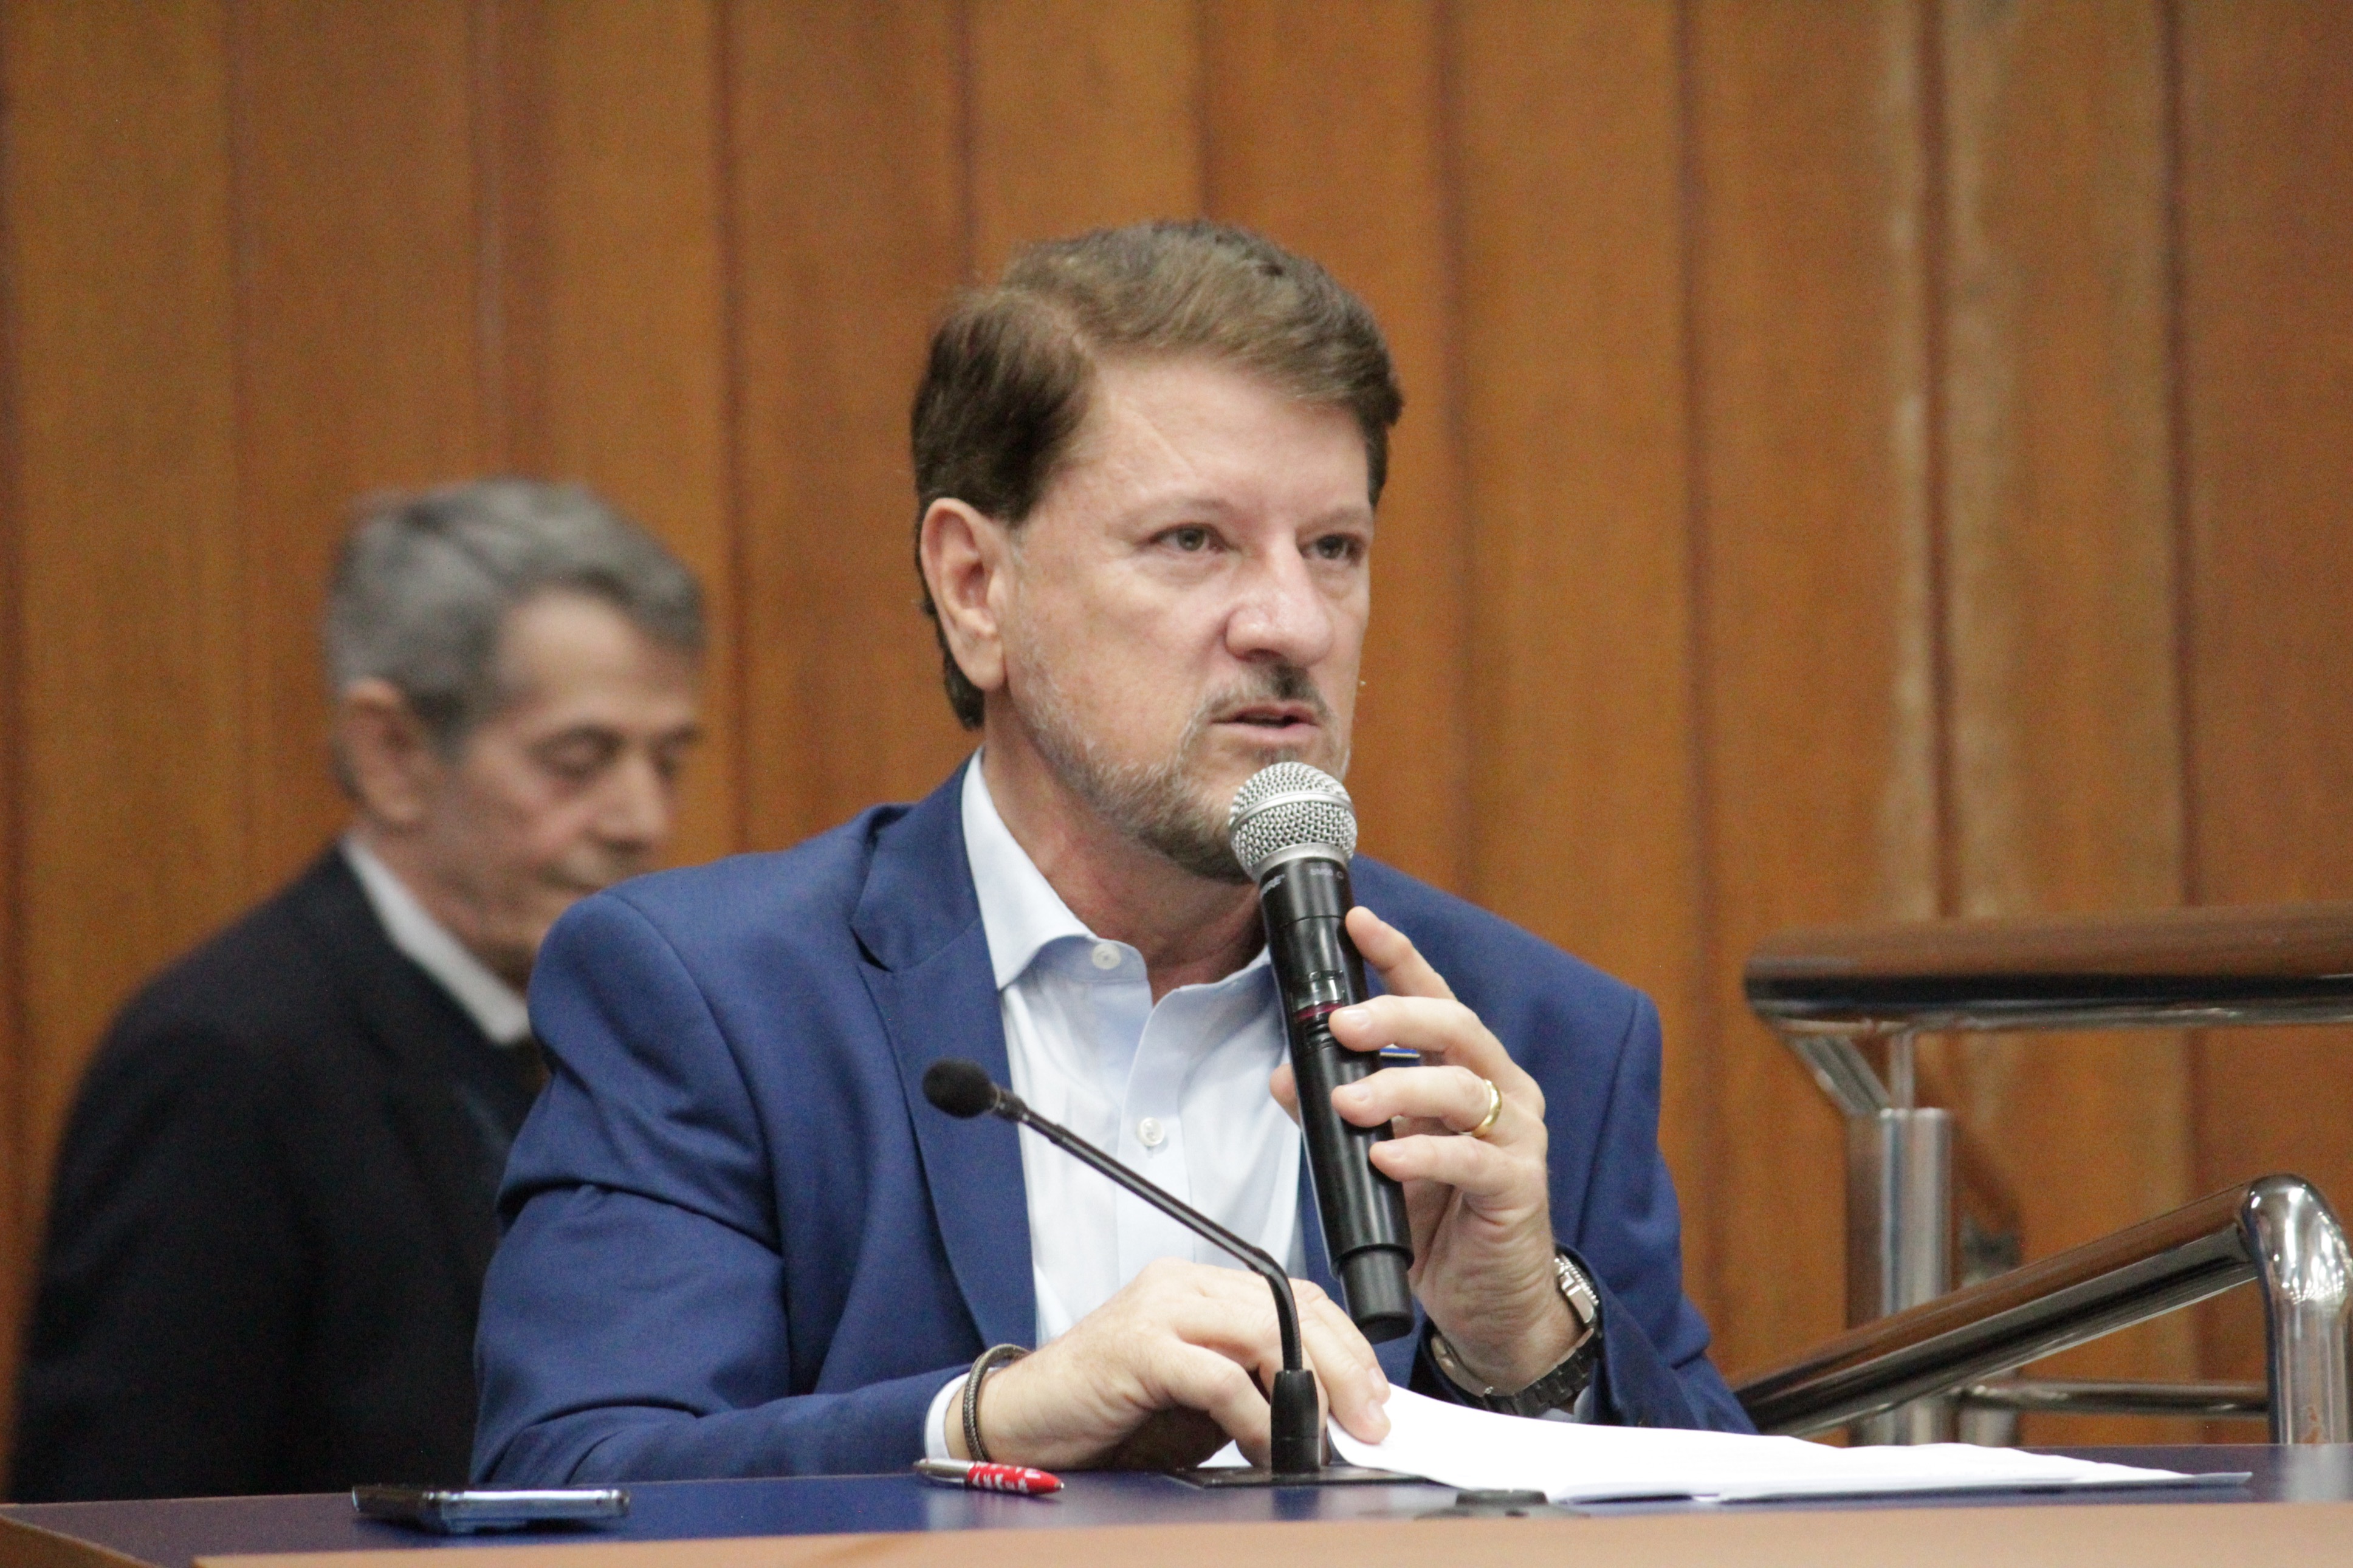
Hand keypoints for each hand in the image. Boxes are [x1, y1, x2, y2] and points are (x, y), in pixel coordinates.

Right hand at [943, 1258, 1391, 1469]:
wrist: (1018, 1423)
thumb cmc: (1104, 1413)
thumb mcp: (1195, 1399)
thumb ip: (1251, 1391)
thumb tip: (1324, 1416)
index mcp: (1198, 1287)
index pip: (1293, 1296)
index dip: (1344, 1344)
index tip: (1375, 1395)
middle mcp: (1181, 1285)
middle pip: (1290, 1307)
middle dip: (1344, 1366)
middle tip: (1371, 1421)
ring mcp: (1158, 1310)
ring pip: (1265, 1331)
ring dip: (1313, 1388)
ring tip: (1331, 1435)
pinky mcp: (1138, 1348)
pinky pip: (1220, 1377)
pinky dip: (1255, 1417)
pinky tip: (1267, 1447)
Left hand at [1270, 905, 1575, 1390]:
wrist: (1490, 1302)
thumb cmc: (1438, 1219)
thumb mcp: (1376, 1157)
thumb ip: (1336, 1113)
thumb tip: (1283, 1075)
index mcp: (1466, 1069)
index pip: (1433, 996)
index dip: (1397, 957)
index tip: (1358, 923)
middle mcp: (1499, 1089)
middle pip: (1455, 1026)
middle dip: (1395, 1017)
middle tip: (1343, 1024)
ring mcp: (1515, 1135)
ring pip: (1461, 1087)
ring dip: (1398, 1087)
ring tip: (1348, 1102)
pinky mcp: (1519, 1186)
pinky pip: (1472, 1158)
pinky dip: (1424, 1154)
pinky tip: (1387, 1159)